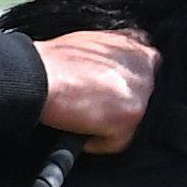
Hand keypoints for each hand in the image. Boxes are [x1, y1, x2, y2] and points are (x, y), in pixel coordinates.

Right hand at [33, 29, 158, 151]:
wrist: (41, 76)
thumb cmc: (55, 62)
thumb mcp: (92, 44)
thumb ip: (112, 56)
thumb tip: (111, 73)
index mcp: (135, 44)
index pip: (145, 67)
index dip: (125, 81)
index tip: (110, 90)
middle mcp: (145, 64)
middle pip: (140, 95)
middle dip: (119, 102)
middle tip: (93, 105)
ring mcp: (141, 91)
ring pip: (130, 119)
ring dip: (108, 122)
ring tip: (83, 116)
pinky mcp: (132, 115)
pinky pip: (117, 141)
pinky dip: (98, 141)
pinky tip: (80, 128)